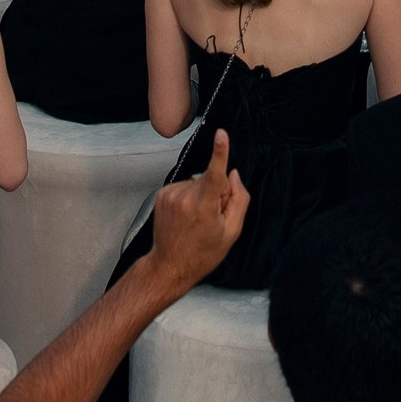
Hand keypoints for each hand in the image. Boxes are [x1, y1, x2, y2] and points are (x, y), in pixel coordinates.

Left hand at [149, 126, 248, 286]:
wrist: (169, 267)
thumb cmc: (202, 254)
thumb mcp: (231, 233)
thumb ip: (238, 200)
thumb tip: (233, 175)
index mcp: (204, 206)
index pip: (215, 174)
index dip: (220, 152)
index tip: (221, 134)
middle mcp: (185, 197)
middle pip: (210, 180)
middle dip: (215, 192)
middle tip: (211, 218)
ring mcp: (170, 195)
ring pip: (196, 182)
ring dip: (200, 195)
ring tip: (195, 220)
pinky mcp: (161, 194)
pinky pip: (184, 187)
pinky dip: (188, 197)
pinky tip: (185, 217)